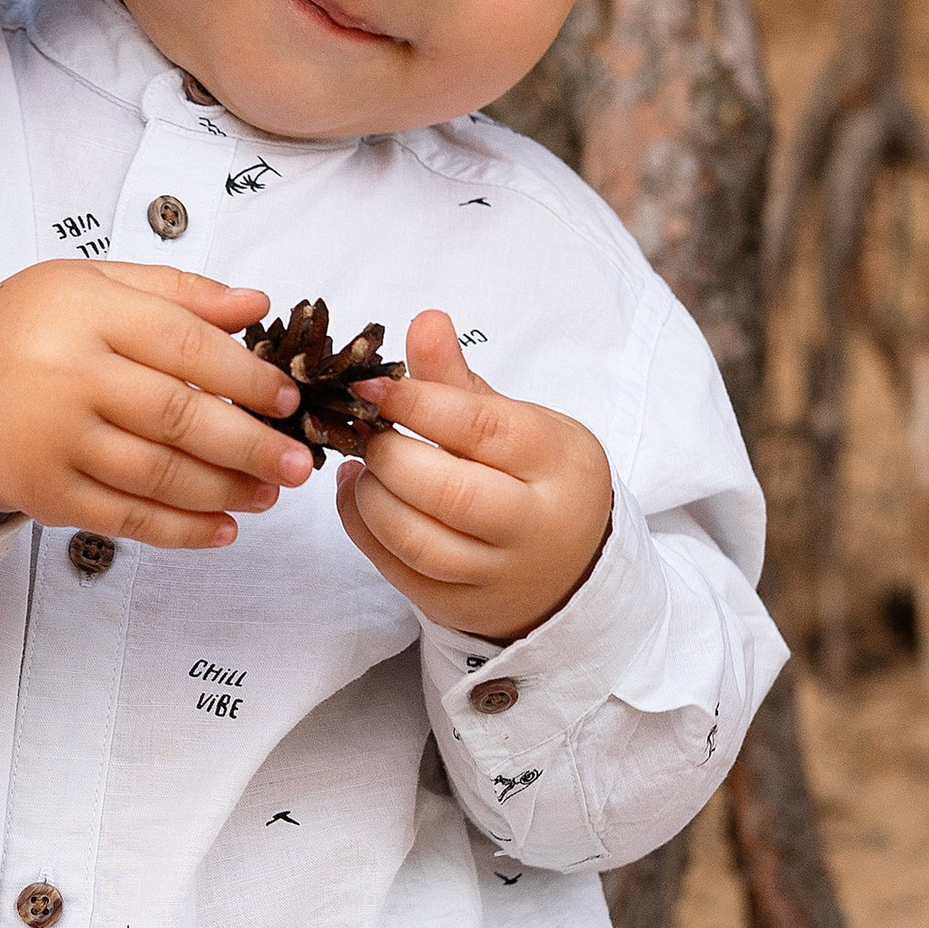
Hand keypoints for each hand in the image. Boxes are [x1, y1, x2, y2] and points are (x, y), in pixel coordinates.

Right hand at [0, 264, 314, 547]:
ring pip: (158, 474)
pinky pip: (126, 518)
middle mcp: (68, 377)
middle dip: (250, 445)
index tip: (285, 398)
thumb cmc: (26, 330)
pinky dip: (181, 530)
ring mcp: (55, 442)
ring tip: (270, 492)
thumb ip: (176, 291)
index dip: (245, 375)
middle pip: (178, 416)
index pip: (183, 345)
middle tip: (298, 462)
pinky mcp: (47, 494)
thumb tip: (257, 305)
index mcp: (85, 313)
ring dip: (226, 490)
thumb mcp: (90, 283)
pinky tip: (224, 528)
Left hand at [335, 308, 613, 644]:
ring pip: (418, 540)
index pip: (479, 427)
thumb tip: (424, 320)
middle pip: (447, 491)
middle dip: (389, 455)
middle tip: (365, 431)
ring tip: (364, 465)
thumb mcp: (519, 423)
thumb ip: (462, 382)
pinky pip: (398, 571)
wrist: (570, 569)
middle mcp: (536, 524)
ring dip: (371, 496)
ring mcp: (499, 574)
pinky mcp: (461, 607)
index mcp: (558, 461)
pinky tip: (358, 495)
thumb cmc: (536, 479)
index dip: (416, 401)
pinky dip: (362, 528)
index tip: (370, 386)